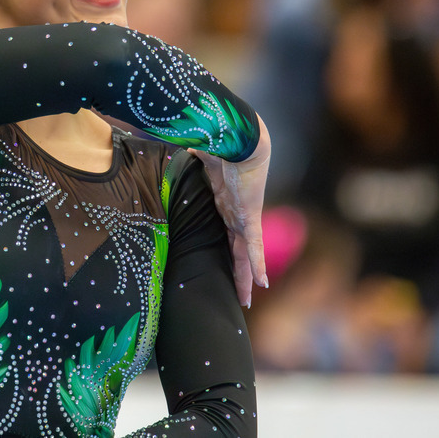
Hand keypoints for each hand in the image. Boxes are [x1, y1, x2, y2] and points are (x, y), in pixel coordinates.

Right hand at [191, 116, 270, 307]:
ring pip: (244, 255)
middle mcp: (234, 214)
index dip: (225, 250)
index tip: (224, 265)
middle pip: (235, 251)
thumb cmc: (223, 143)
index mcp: (224, 203)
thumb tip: (175, 150)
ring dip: (244, 278)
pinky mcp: (249, 215)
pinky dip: (257, 263)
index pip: (225, 233)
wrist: (242, 137)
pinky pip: (252, 245)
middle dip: (237, 274)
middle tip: (239, 296)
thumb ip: (191, 157)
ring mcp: (243, 216)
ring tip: (245, 301)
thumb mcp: (201, 156)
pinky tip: (263, 283)